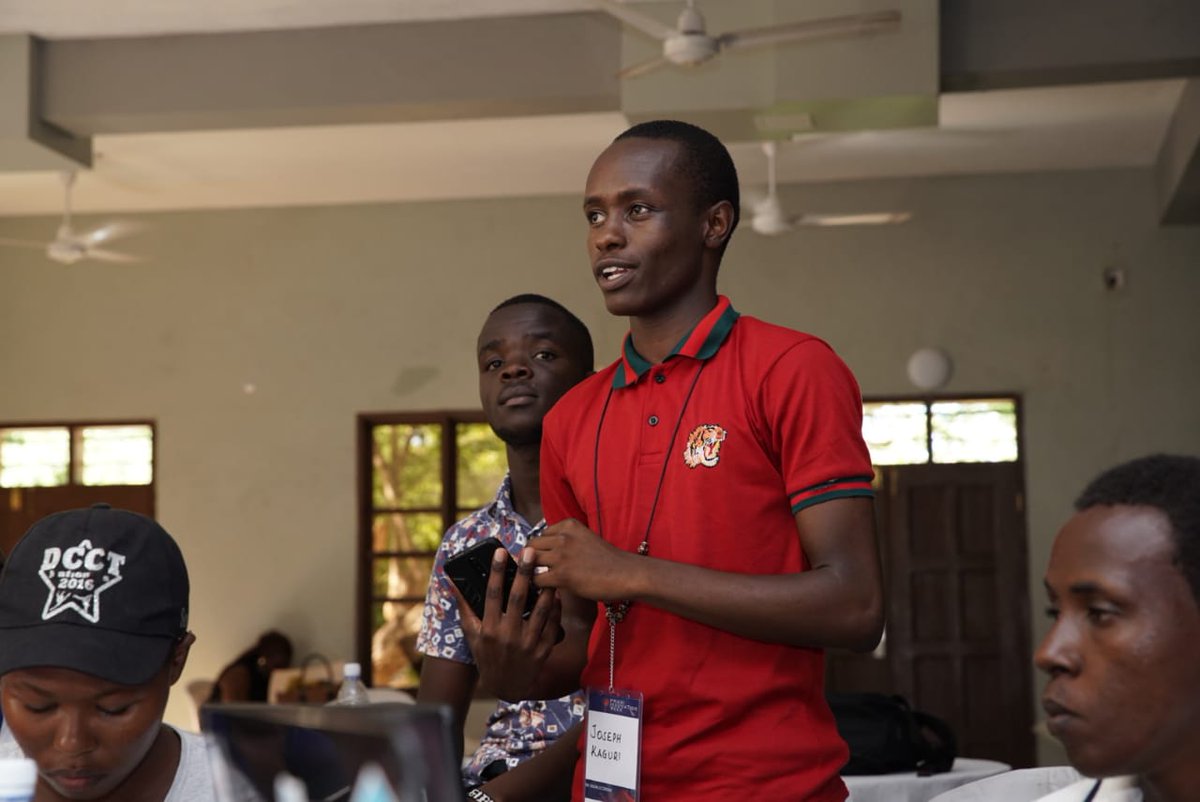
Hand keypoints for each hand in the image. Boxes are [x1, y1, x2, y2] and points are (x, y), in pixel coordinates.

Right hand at [455, 545, 563, 699]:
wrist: (507, 688)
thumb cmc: (487, 657)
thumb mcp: (471, 635)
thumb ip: (464, 608)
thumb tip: (451, 583)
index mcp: (489, 629)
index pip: (493, 594)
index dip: (497, 572)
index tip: (501, 552)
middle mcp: (508, 635)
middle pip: (518, 598)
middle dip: (524, 573)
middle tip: (530, 551)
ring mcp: (528, 644)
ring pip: (540, 610)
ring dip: (546, 588)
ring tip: (549, 569)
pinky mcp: (543, 650)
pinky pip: (552, 625)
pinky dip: (556, 609)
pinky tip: (557, 594)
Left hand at [531, 518, 641, 601]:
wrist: (626, 574)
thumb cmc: (609, 561)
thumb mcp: (585, 539)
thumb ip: (567, 541)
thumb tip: (546, 552)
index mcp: (569, 525)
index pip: (541, 534)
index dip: (541, 549)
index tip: (546, 560)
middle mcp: (563, 536)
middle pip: (531, 545)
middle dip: (532, 559)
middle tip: (538, 571)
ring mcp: (561, 555)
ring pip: (530, 561)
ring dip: (533, 571)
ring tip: (541, 580)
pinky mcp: (562, 575)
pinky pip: (536, 579)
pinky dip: (538, 585)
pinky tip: (548, 589)